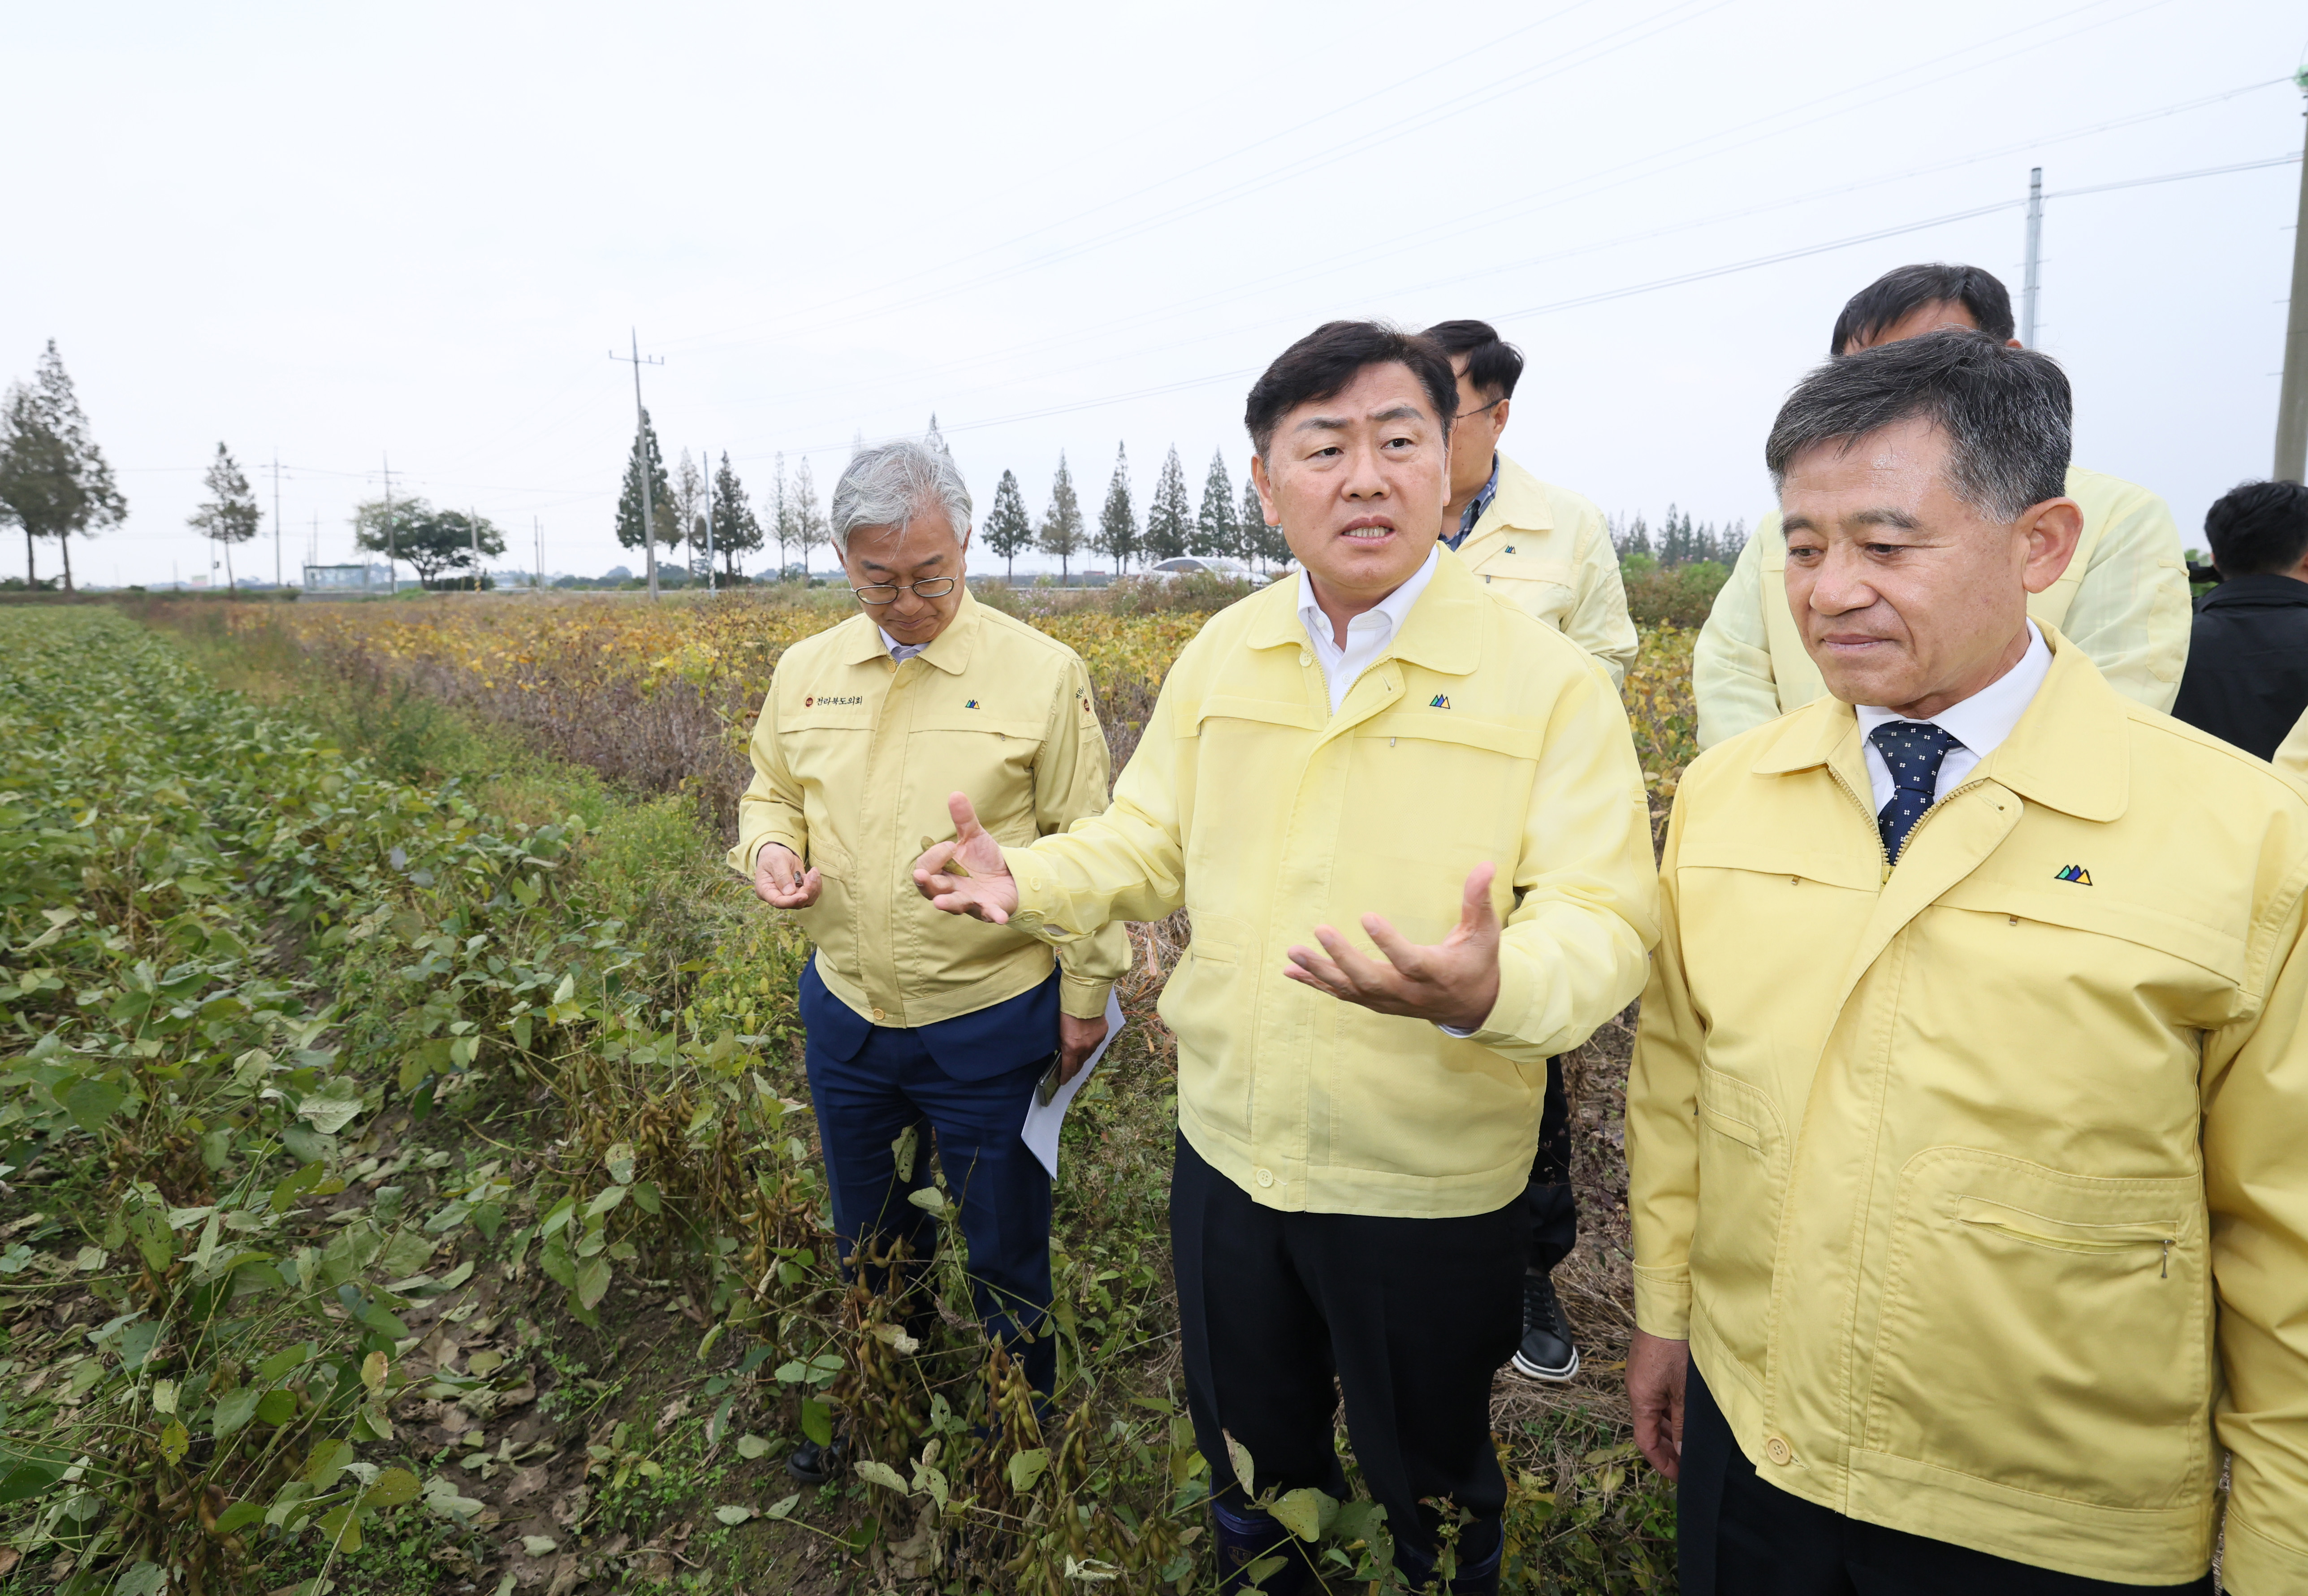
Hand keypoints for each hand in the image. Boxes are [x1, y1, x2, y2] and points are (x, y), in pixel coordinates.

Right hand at [752, 842, 821, 908]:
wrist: (778, 853)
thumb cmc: (773, 856)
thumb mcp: (776, 861)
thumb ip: (782, 875)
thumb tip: (790, 892)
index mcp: (765, 890)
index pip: (778, 902)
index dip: (792, 901)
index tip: (804, 895)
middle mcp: (777, 896)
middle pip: (795, 903)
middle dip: (807, 890)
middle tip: (812, 873)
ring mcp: (789, 896)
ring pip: (805, 901)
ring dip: (814, 887)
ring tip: (813, 871)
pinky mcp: (798, 893)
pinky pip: (811, 895)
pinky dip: (816, 885)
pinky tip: (813, 874)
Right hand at [912, 793, 1020, 923]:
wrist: (1010, 876)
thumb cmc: (984, 860)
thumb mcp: (975, 837)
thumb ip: (964, 820)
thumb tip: (955, 793)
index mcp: (942, 872)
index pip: (926, 868)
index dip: (934, 856)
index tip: (951, 846)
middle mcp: (951, 889)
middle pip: (931, 890)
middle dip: (927, 882)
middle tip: (921, 875)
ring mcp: (969, 901)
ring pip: (954, 905)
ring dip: (948, 903)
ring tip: (940, 903)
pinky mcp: (990, 909)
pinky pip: (989, 914)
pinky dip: (994, 915)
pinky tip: (1000, 917)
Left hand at [1056, 1012, 1108, 1085]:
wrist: (1083, 997)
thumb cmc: (1066, 1011)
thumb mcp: (1058, 1031)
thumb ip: (1061, 1044)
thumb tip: (1062, 1052)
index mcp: (1072, 1048)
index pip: (1069, 1068)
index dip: (1065, 1076)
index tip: (1063, 1081)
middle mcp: (1086, 1047)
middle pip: (1080, 1064)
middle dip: (1074, 1068)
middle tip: (1070, 1071)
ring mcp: (1096, 1040)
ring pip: (1089, 1054)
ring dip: (1083, 1056)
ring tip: (1078, 1057)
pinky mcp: (1103, 1033)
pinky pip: (1096, 1043)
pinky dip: (1090, 1044)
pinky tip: (1087, 1042)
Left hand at [1283, 864, 1502, 1031]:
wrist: (1472, 1006)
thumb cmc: (1476, 962)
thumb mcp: (1483, 933)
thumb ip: (1478, 901)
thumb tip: (1485, 865)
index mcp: (1436, 973)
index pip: (1409, 961)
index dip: (1388, 942)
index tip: (1366, 915)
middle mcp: (1409, 992)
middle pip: (1371, 979)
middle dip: (1342, 958)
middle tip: (1319, 930)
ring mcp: (1389, 1001)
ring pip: (1351, 990)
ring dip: (1319, 972)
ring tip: (1292, 953)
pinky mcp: (1376, 1003)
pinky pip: (1343, 995)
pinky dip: (1316, 983)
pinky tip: (1290, 972)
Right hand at [1627, 1329, 1688, 1479]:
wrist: (1667, 1311)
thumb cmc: (1675, 1349)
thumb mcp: (1684, 1392)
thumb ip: (1684, 1425)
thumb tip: (1684, 1454)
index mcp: (1640, 1400)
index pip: (1646, 1442)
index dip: (1662, 1462)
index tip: (1680, 1476)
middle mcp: (1637, 1391)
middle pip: (1650, 1429)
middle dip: (1669, 1449)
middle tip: (1689, 1463)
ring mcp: (1643, 1378)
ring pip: (1656, 1414)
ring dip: (1671, 1430)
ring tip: (1692, 1442)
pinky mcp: (1651, 1368)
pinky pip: (1658, 1398)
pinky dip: (1672, 1412)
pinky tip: (1688, 1415)